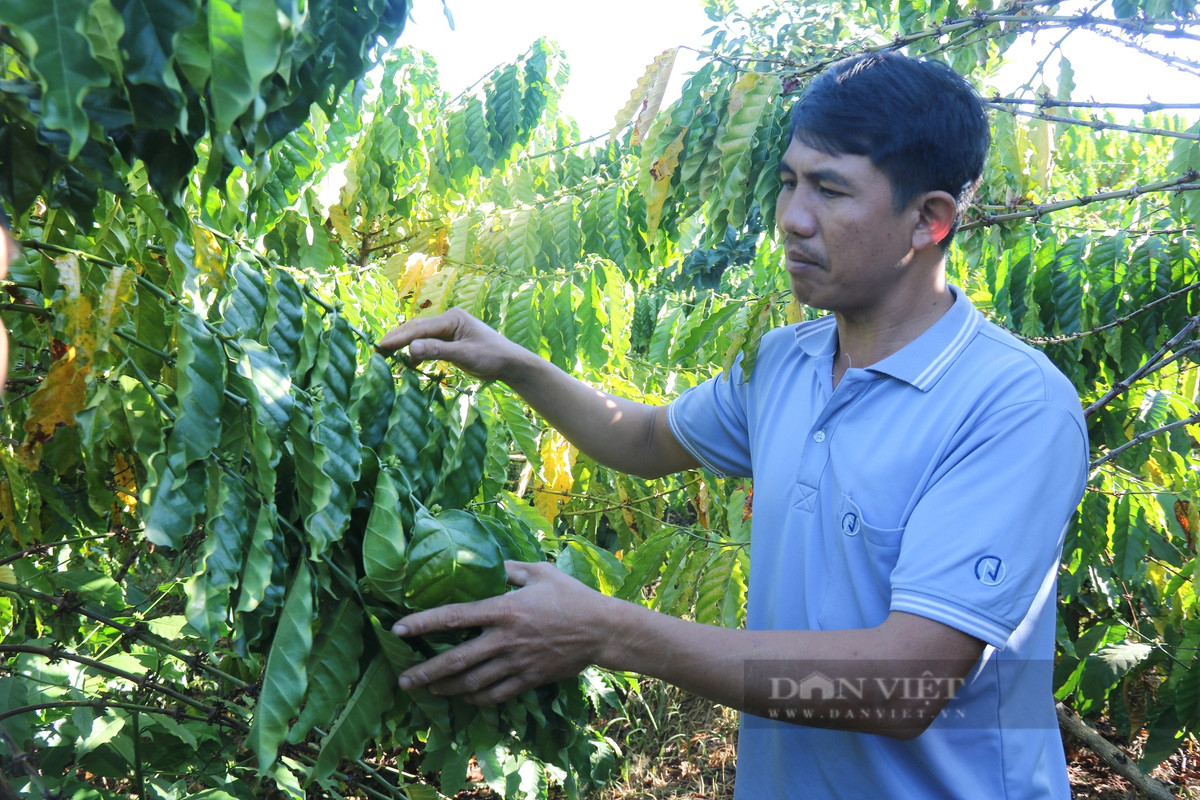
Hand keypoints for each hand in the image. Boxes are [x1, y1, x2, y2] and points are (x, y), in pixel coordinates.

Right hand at [377, 307, 524, 381]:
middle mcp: (448, 320)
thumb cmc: (492, 357)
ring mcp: (448, 330)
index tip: (381, 347)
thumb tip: (411, 349)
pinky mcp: (449, 341)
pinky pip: (427, 345)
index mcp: (452, 318)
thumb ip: (438, 351)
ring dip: (404, 346)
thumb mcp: (465, 355)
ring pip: (420, 336)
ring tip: (386, 357)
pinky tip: (408, 364)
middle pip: (416, 329)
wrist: (510, 363)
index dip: (399, 338)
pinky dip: (416, 353)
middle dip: (396, 339)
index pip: (420, 328)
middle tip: (376, 351)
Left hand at [391, 561, 612, 704]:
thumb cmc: (571, 596)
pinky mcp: (528, 679)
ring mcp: (516, 663)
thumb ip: (509, 570)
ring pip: (472, 682)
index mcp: (504, 610)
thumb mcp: (540, 572)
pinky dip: (475, 698)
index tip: (398, 630)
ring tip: (427, 690)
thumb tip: (487, 567)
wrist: (601, 630)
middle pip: (456, 660)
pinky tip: (464, 696)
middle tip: (403, 680)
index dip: (422, 623)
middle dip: (425, 672)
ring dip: (445, 688)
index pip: (453, 617)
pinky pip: (495, 694)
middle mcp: (505, 639)